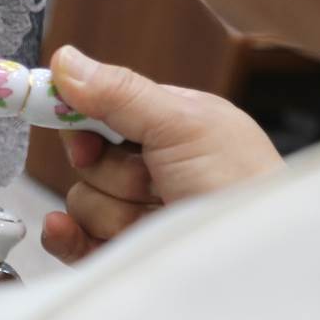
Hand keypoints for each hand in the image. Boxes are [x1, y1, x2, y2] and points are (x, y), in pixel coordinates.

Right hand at [41, 46, 283, 263]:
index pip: (102, 110)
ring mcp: (136, 213)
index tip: (76, 126)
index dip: (82, 117)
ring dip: (111, 210)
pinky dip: (65, 235)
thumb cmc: (241, 187)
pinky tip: (64, 230)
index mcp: (171, 126)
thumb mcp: (184, 124)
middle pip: (86, 158)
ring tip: (157, 218)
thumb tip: (63, 59)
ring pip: (81, 200)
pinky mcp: (120, 253)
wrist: (256, 261)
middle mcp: (152, 168)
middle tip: (152, 179)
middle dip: (111, 172)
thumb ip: (120, 93)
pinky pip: (69, 240)